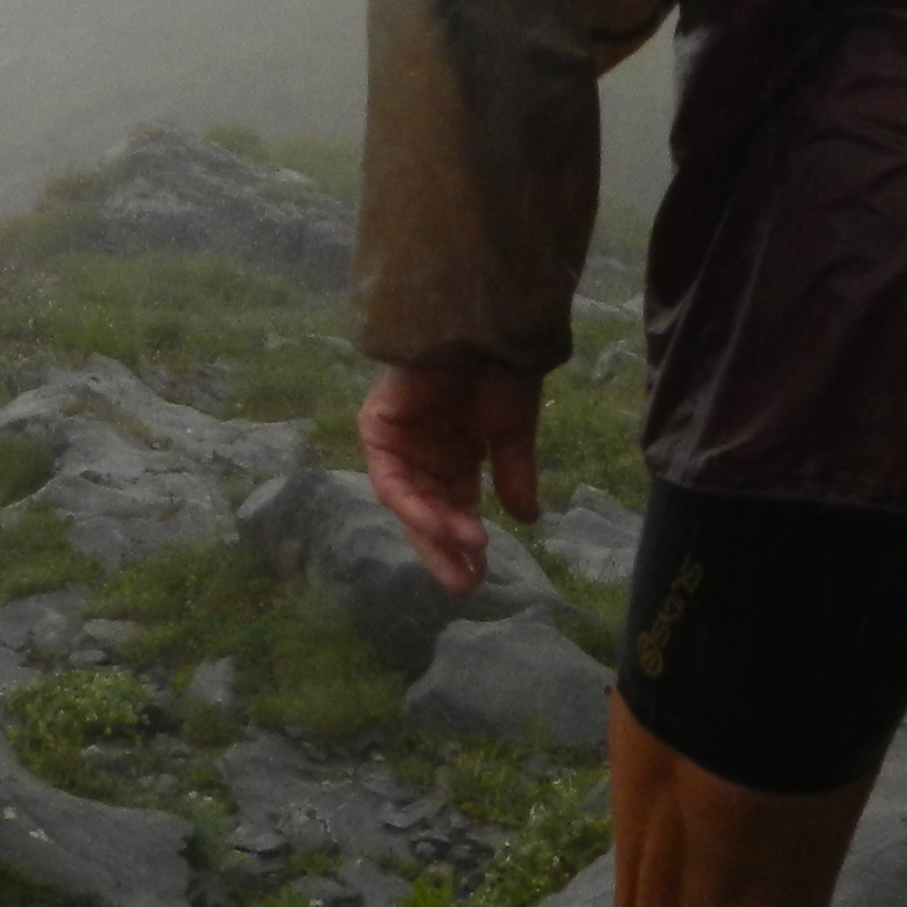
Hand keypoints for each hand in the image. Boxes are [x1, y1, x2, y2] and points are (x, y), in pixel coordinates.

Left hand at [360, 361, 543, 595]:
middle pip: (428, 514)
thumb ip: (513, 475)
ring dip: (437, 528)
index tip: (480, 576)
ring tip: (469, 549)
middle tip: (466, 583)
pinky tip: (438, 521)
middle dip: (444, 550)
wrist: (482, 324)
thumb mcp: (513, 430)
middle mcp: (424, 455)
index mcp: (455, 456)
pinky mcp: (378, 428)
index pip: (454, 510)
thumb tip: (528, 520)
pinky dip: (413, 503)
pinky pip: (392, 478)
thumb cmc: (499, 369)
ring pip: (411, 502)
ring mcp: (399, 443)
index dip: (463, 544)